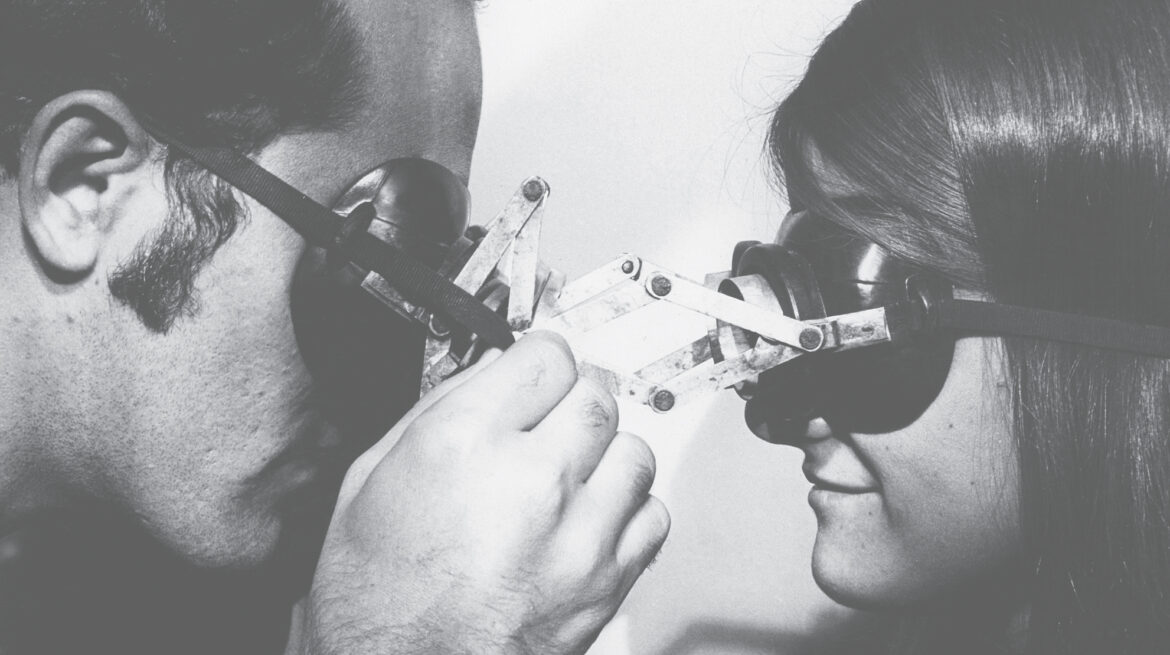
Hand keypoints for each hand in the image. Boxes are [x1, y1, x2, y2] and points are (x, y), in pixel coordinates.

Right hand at [294, 332, 669, 654]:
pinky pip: (652, 515)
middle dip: (572, 397)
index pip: (546, 354)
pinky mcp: (605, 582)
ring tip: (571, 471)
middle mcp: (530, 483)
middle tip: (550, 418)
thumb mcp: (370, 477)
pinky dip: (628, 508)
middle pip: (596, 395)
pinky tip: (591, 516)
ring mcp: (577, 535)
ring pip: (633, 450)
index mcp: (464, 444)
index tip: (535, 369)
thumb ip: (438, 410)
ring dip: (604, 451)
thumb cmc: (375, 595)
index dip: (538, 358)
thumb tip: (489, 372)